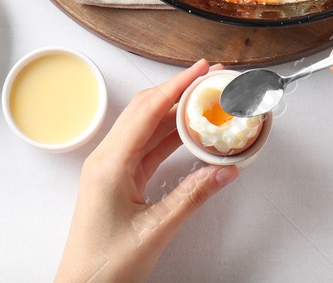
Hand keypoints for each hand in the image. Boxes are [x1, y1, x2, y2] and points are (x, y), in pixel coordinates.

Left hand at [56, 61, 237, 282]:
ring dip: (175, 113)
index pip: (148, 110)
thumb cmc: (106, 266)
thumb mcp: (156, 229)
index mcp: (110, 163)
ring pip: (147, 128)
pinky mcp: (118, 181)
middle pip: (146, 111)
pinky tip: (191, 134)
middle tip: (211, 80)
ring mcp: (112, 169)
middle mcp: (107, 159)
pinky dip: (170, 138)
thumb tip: (226, 171)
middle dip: (179, 91)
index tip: (202, 69)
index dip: (177, 85)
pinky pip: (147, 149)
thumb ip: (192, 197)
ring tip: (206, 101)